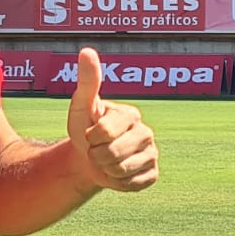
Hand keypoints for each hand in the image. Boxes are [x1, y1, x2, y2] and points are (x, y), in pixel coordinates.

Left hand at [67, 48, 158, 191]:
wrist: (87, 158)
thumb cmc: (84, 127)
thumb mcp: (81, 105)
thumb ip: (88, 80)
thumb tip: (87, 51)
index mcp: (130, 114)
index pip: (104, 132)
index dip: (90, 137)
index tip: (90, 133)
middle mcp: (146, 132)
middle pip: (113, 153)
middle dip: (96, 155)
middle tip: (96, 149)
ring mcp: (152, 154)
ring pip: (122, 170)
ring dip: (106, 170)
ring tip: (105, 160)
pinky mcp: (152, 174)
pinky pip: (132, 185)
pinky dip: (117, 183)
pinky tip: (116, 172)